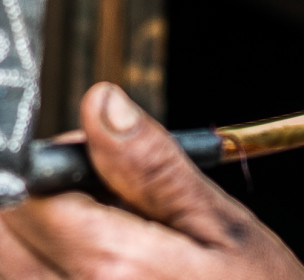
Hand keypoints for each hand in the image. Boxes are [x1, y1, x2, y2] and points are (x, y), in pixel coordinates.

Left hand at [0, 83, 303, 278]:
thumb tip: (102, 104)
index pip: (27, 193)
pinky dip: (60, 266)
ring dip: (51, 236)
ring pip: (14, 264)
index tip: (100, 156)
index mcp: (112, 268)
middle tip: (112, 196)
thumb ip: (152, 166)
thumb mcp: (219, 222)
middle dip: (47, 200)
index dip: (61, 162)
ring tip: (119, 232)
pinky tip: (113, 263)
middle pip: (8, 234)